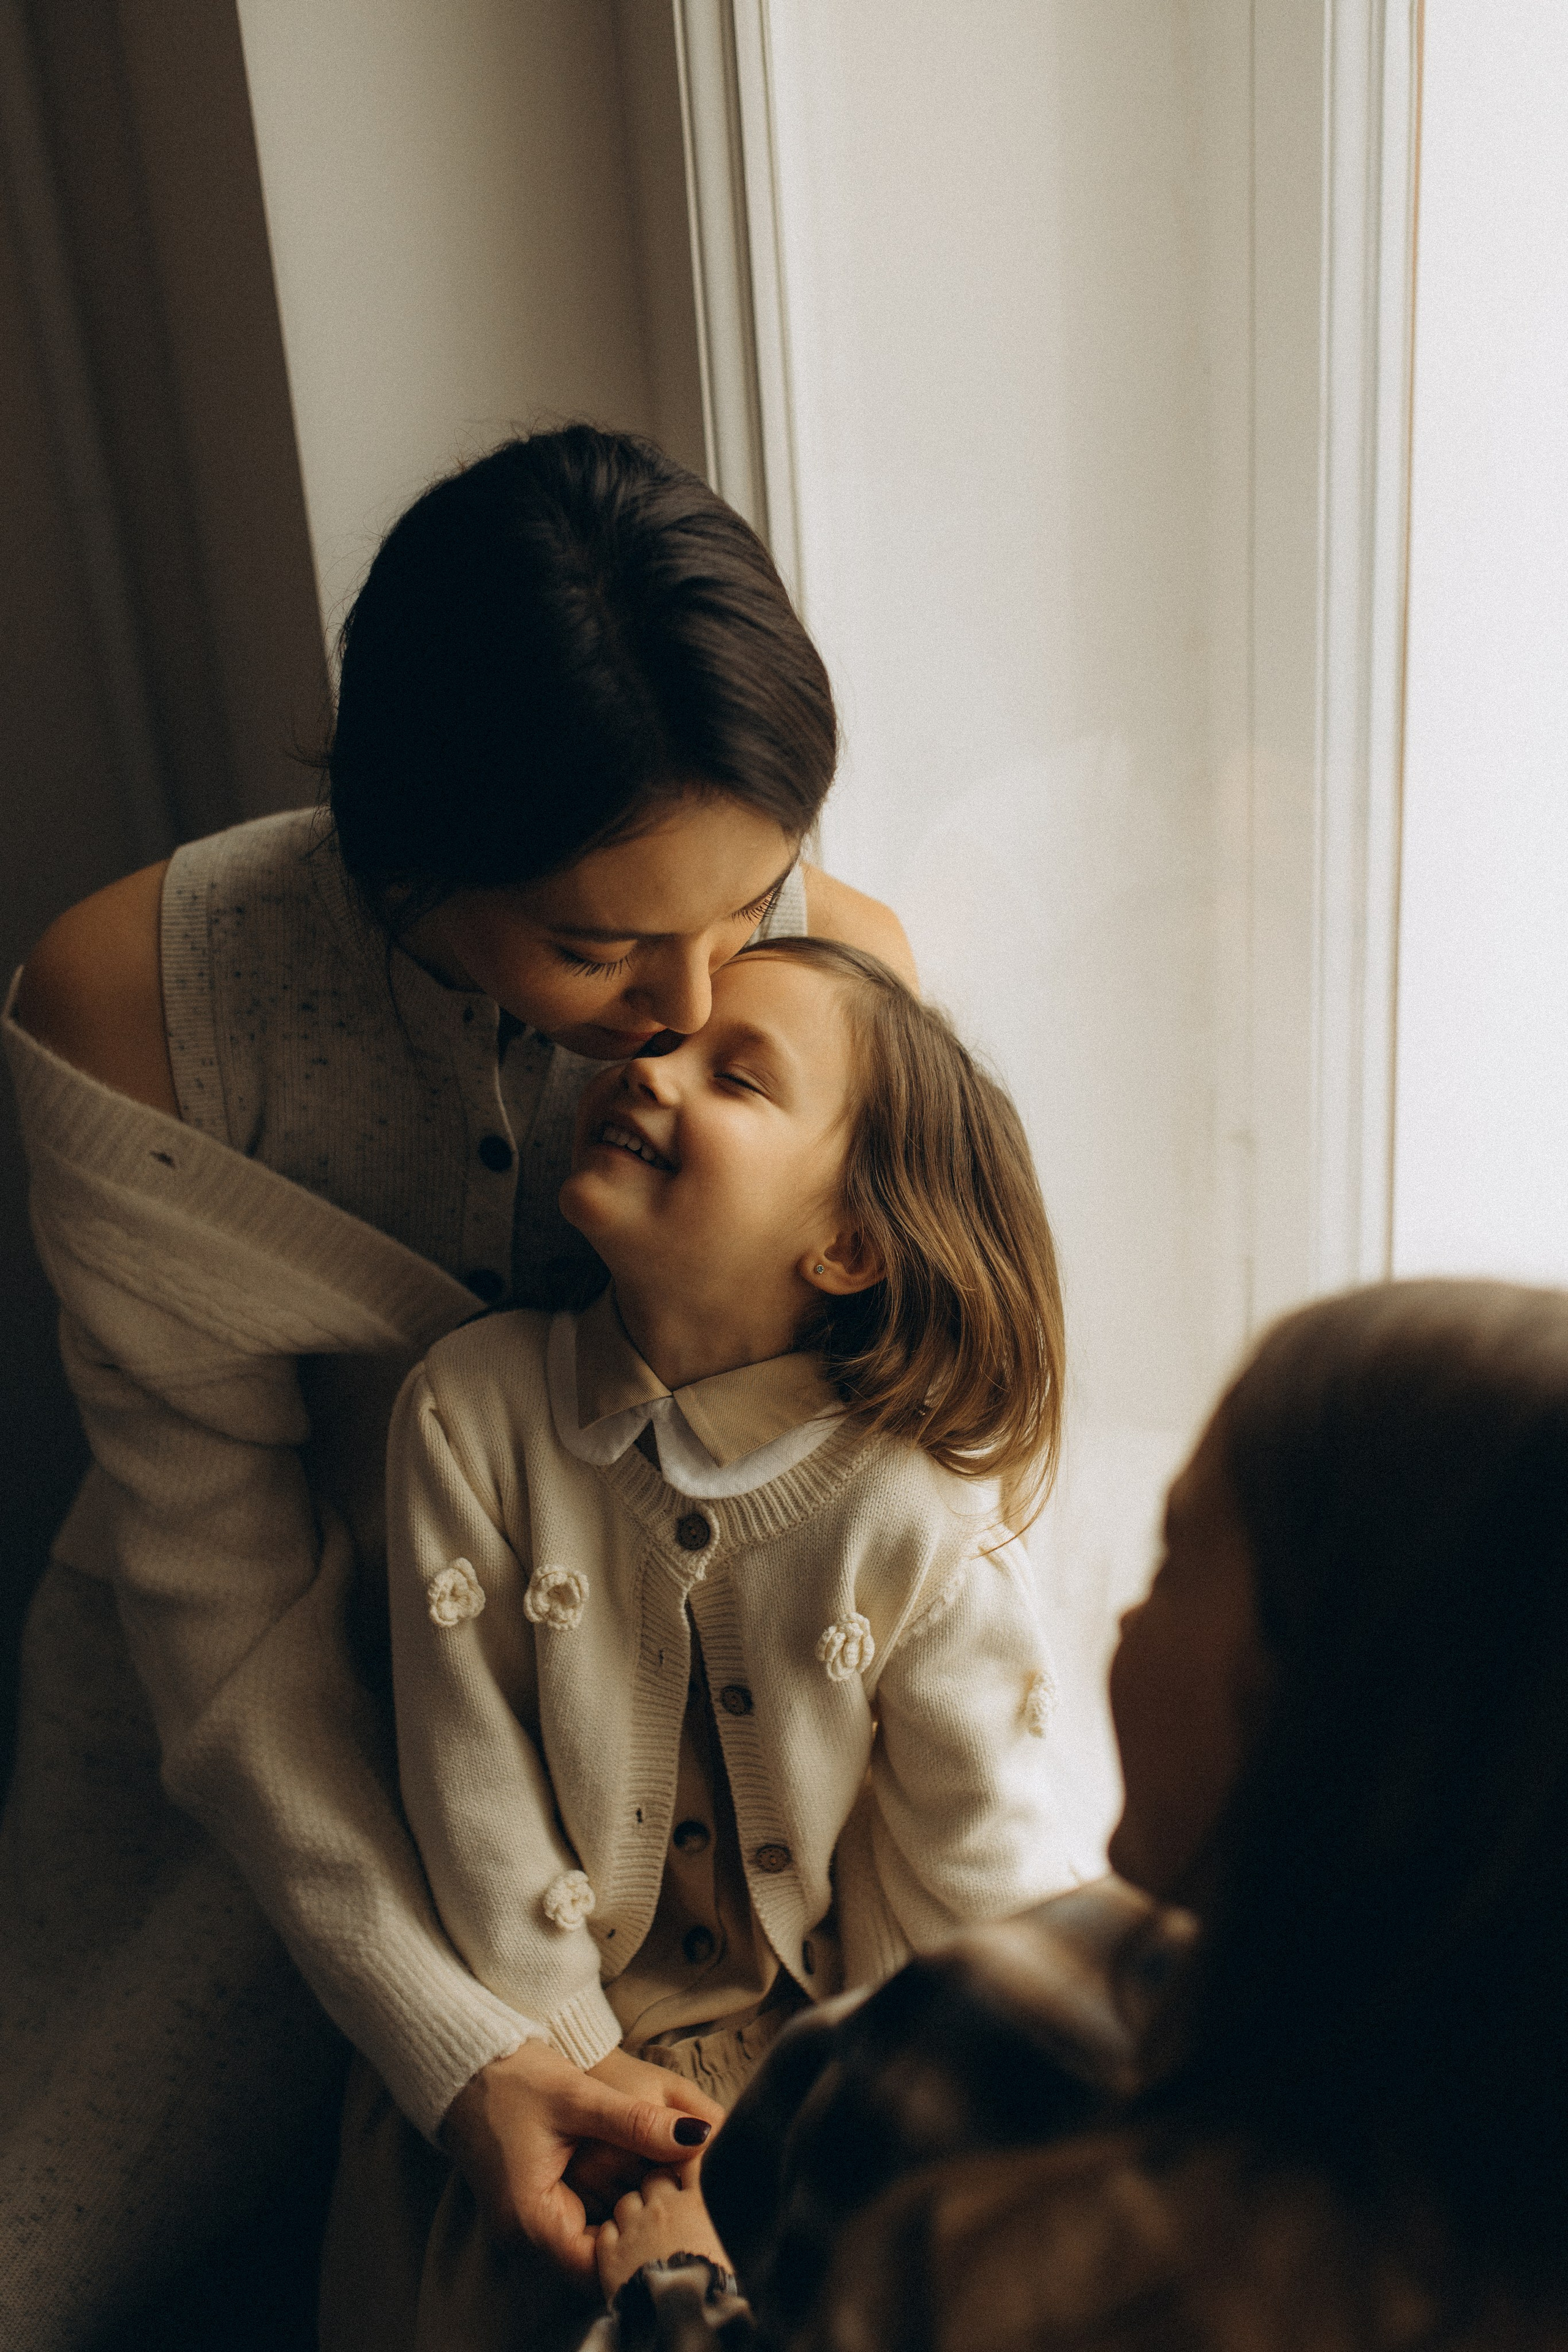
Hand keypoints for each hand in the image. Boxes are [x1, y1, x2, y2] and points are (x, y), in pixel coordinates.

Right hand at [441, 2041, 723, 2282]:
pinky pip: (579, 2224)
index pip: (598, 2267)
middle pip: (596, 2260)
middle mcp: (526, 2236)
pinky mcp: (535, 2207)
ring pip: (590, 2242)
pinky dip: (608, 2206)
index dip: (640, 2241)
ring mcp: (529, 2224)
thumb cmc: (514, 2080)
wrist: (468, 2065)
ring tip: (661, 2181)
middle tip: (677, 2191)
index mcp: (532, 2220)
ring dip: (624, 2217)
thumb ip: (637, 2122)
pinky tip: (632, 2177)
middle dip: (638, 2230)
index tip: (674, 2206)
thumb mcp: (578, 2097)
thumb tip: (699, 2138)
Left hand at [596, 2170, 732, 2302]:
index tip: (689, 2166)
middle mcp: (664, 2208)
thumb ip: (714, 2201)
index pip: (691, 2161)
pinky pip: (606, 2230)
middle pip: (655, 2177)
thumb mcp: (726, 2234)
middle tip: (666, 2206)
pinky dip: (612, 2235)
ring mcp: (635, 2229)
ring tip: (643, 2230)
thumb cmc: (717, 2283)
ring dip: (633, 2210)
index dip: (688, 2159)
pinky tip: (622, 2247)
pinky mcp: (611, 2255)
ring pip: (627, 2201)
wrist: (686, 2317)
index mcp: (697, 2202)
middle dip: (658, 2185)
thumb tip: (719, 2182)